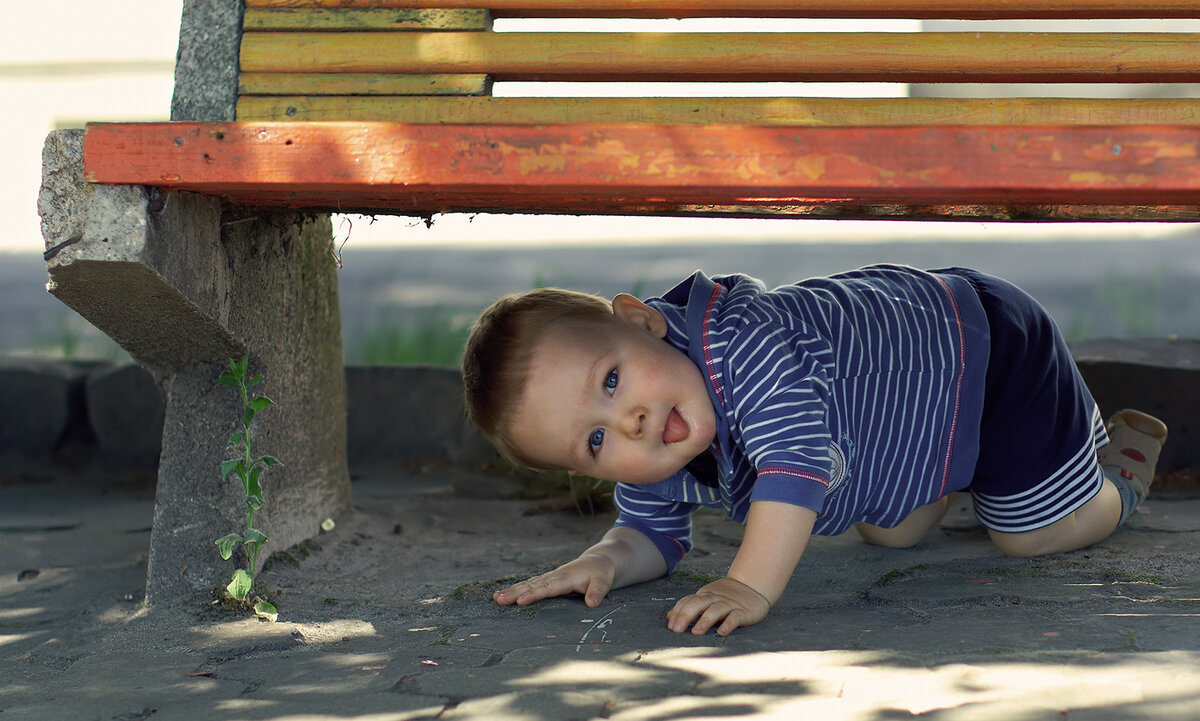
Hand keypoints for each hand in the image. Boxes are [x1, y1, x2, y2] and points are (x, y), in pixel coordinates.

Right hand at [493, 553, 615, 607]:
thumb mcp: (605, 581)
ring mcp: (550, 578)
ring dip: (512, 591)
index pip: (547, 588)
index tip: (520, 601)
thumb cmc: (602, 572)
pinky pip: (530, 585)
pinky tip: (506, 594)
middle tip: (499, 600)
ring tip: (497, 598)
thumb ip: (598, 591)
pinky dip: (518, 589)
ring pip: (528, 584)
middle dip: (515, 593)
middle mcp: (555, 577)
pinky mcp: (548, 581)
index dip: (534, 594)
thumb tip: (592, 603)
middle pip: (532, 586)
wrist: (599, 561)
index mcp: (566, 578)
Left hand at [666, 576, 770, 636]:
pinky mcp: (743, 612)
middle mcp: (715, 599)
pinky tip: (722, 632)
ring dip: (705, 621)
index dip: (678, 612)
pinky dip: (728, 624)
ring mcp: (729, 605)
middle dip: (685, 615)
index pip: (688, 602)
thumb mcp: (706, 599)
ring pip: (715, 610)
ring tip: (696, 632)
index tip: (670, 626)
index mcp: (705, 596)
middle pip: (698, 604)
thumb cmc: (725, 597)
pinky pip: (735, 617)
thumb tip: (669, 616)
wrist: (752, 587)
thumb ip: (689, 606)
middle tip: (677, 629)